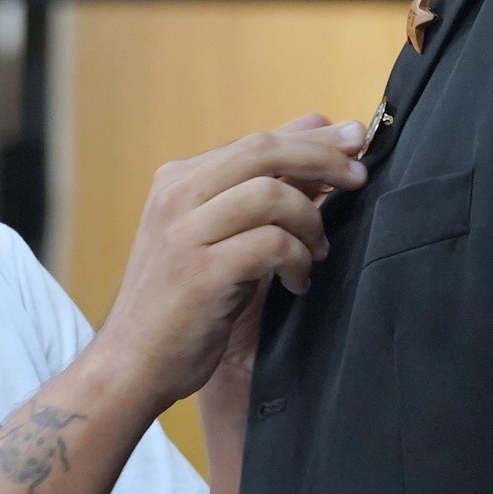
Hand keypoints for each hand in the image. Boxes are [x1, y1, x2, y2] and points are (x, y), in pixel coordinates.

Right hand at [96, 122, 365, 406]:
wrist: (133, 363)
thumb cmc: (182, 299)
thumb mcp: (217, 231)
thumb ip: (260, 185)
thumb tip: (318, 130)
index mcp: (179, 180)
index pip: (258, 141)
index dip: (313, 138)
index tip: (354, 141)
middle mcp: (176, 196)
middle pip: (265, 152)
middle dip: (323, 159)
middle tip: (359, 178)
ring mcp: (184, 234)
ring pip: (271, 195)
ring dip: (310, 222)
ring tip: (316, 251)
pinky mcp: (201, 274)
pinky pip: (271, 245)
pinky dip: (297, 261)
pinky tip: (298, 282)